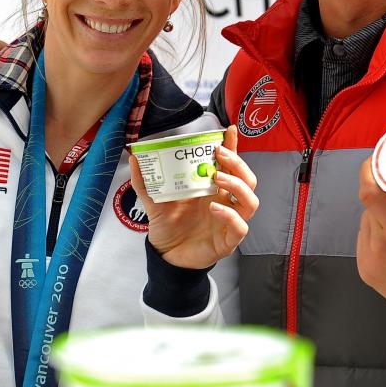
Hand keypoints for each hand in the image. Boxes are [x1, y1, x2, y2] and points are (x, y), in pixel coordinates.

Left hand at [132, 126, 258, 270]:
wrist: (166, 255)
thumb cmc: (169, 226)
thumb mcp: (154, 200)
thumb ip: (146, 181)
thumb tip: (134, 158)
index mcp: (213, 189)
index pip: (230, 165)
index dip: (233, 147)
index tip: (229, 131)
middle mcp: (226, 202)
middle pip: (247, 179)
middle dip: (237, 163)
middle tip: (219, 155)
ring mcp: (230, 221)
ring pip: (251, 201)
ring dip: (238, 185)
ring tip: (218, 178)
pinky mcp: (228, 241)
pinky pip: (240, 227)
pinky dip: (230, 216)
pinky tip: (214, 209)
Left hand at [355, 145, 385, 320]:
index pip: (370, 193)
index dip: (370, 172)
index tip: (379, 161)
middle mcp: (383, 248)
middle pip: (370, 205)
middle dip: (382, 191)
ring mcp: (372, 262)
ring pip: (366, 221)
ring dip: (379, 212)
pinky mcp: (368, 273)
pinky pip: (365, 240)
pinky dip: (376, 231)